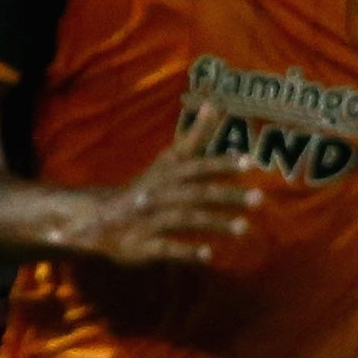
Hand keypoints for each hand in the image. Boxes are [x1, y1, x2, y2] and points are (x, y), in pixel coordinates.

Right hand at [57, 100, 261, 265]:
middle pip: (195, 192)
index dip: (221, 163)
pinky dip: (186, 251)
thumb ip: (193, 137)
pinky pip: (165, 247)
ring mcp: (148, 220)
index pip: (195, 164)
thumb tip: (213, 103)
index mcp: (165, 174)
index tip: (250, 162)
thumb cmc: (145, 188)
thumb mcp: (167, 162)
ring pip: (183, 218)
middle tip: (259, 198)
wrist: (98, 218)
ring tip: (244, 227)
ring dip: (214, 222)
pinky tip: (209, 255)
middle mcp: (157, 194)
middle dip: (227, 195)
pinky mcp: (141, 244)